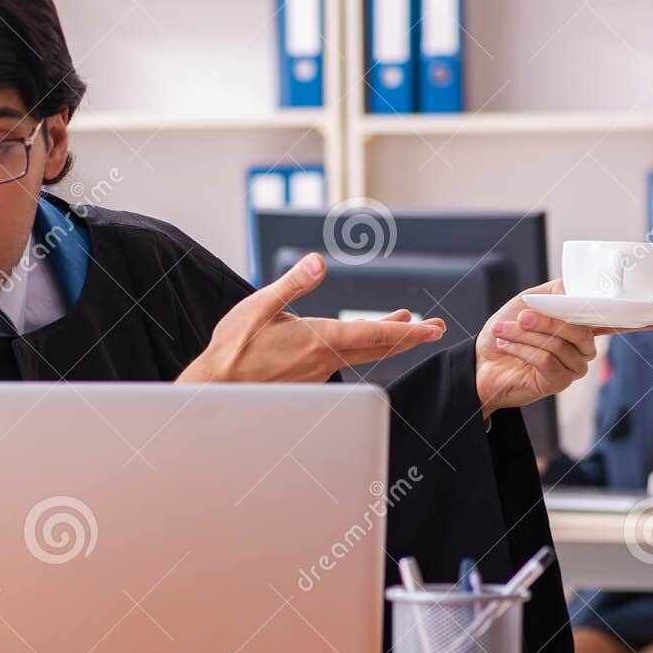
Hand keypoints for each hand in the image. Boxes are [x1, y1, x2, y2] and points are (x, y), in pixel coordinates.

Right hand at [178, 252, 446, 383]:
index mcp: (319, 340)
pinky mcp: (309, 382)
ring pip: (360, 356)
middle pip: (377, 349)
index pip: (374, 335)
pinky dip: (359, 349)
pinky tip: (357, 342)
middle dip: (409, 337)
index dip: (408, 332)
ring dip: (383, 340)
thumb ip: (294, 284)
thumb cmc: (234, 348)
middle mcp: (325, 361)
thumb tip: (319, 262)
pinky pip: (342, 363)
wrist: (217, 389)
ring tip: (401, 326)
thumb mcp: (261, 306)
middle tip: (434, 328)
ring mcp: (318, 375)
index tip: (432, 329)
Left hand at [474, 279, 652, 417]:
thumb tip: (583, 289)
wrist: (478, 363)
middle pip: (583, 329)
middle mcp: (582, 347)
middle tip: (524, 315)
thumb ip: (559, 292)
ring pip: (564, 344)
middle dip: (550, 321)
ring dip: (530, 335)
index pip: (617, 320)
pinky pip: (549, 361)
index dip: (644, 318)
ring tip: (505, 329)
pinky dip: (523, 349)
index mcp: (580, 324)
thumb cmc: (505, 330)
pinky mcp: (558, 383)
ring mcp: (573, 367)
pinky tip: (505, 343)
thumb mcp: (530, 300)